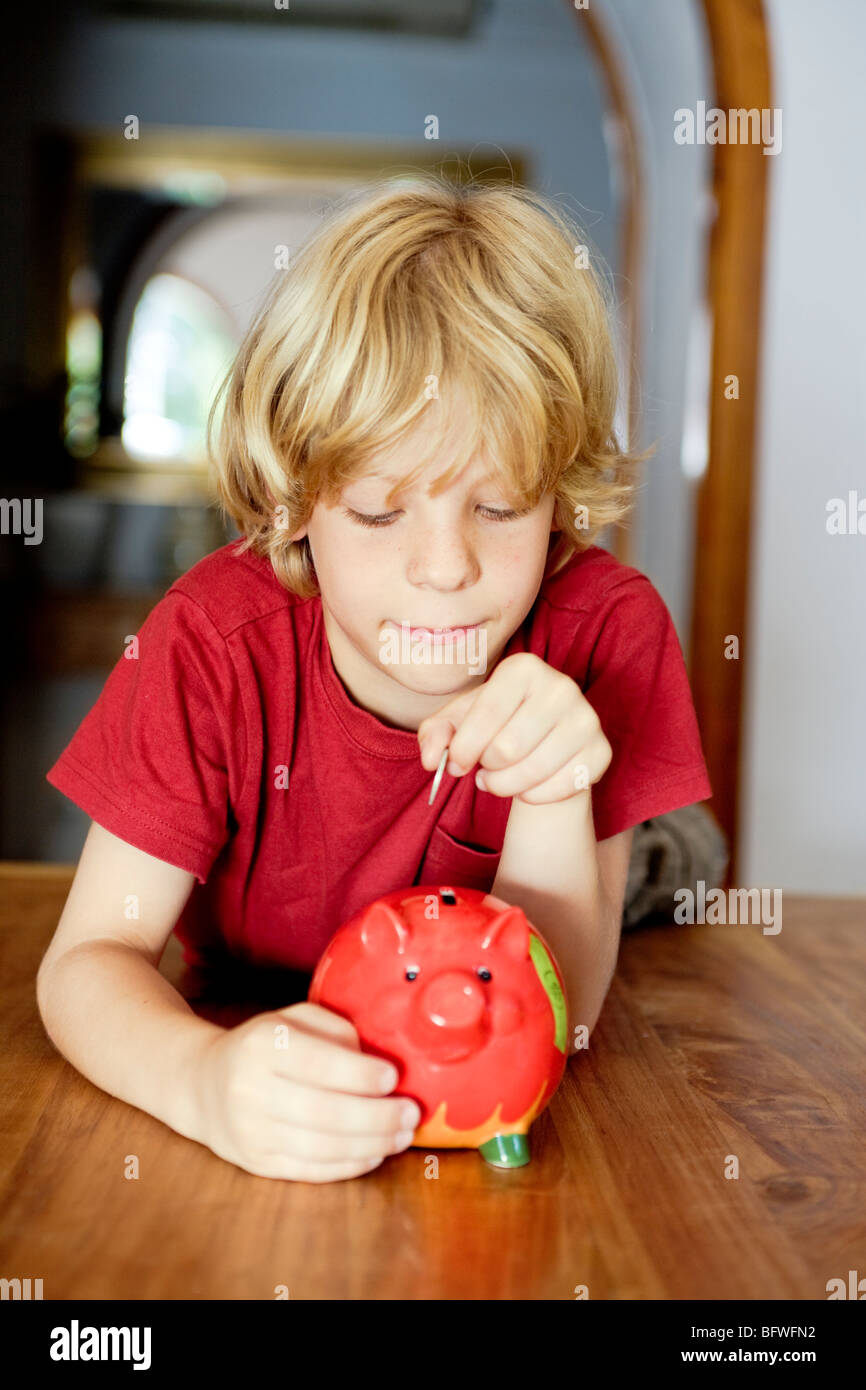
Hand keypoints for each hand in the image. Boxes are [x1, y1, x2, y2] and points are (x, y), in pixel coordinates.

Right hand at [193, 1002, 421, 1182]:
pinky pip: (311, 1170)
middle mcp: (250, 1089)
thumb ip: (335, 1030)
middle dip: (377, 1116)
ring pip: (321, 1147)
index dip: (360, 1074)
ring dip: (371, 1144)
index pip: (318, 1063)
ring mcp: (251, 1132)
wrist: (204, 1084)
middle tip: (412, 1113)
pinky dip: (350, 1165)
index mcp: (261, 1044)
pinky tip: (375, 1152)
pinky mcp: (257, 1163)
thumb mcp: (294, 1019)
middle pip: (324, 1112)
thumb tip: (379, 1060)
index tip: (394, 1077)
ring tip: (402, 1135)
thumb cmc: (266, 1046)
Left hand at [417, 651, 611, 804]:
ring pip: (532, 772)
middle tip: (485, 767)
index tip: (455, 764)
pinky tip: (526, 787)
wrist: (545, 741)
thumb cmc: (496, 726)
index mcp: (524, 668)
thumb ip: (434, 734)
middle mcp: (561, 686)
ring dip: (505, 786)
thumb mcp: (459, 723)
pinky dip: (533, 797)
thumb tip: (431, 759)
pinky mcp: (601, 751)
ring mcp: (587, 718)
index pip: (486, 713)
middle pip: (507, 748)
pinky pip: (558, 789)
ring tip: (499, 779)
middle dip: (486, 768)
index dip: (463, 748)